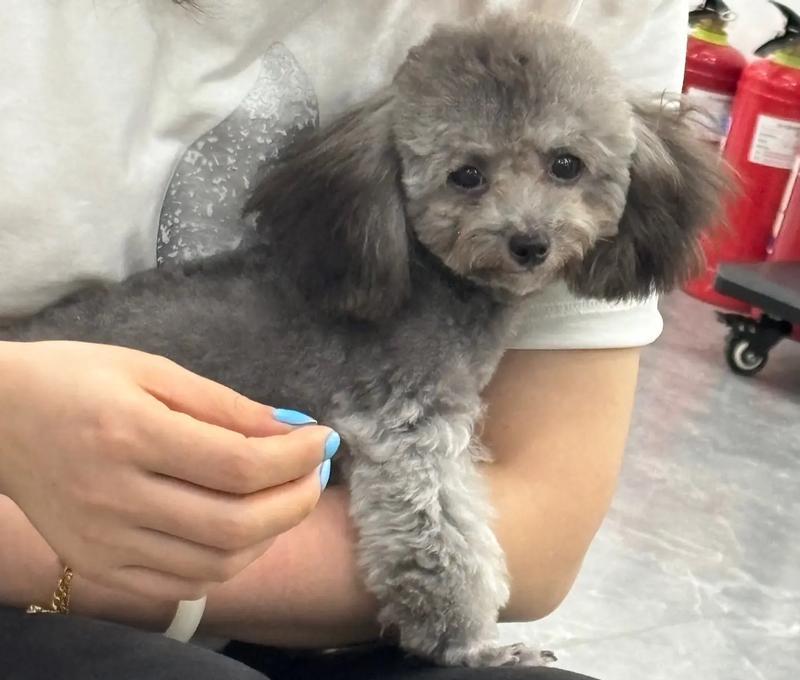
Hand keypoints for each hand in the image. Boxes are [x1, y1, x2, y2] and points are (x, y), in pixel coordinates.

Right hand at [0, 340, 336, 600]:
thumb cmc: (76, 380)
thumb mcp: (152, 370)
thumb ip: (225, 405)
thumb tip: (290, 428)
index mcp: (130, 435)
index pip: (239, 465)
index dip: (297, 455)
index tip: (323, 437)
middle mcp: (115, 497)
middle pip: (234, 524)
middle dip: (296, 501)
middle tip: (316, 472)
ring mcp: (103, 542)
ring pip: (215, 564)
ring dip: (270, 535)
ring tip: (287, 497)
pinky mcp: (96, 565)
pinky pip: (181, 585)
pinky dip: (227, 563)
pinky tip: (243, 529)